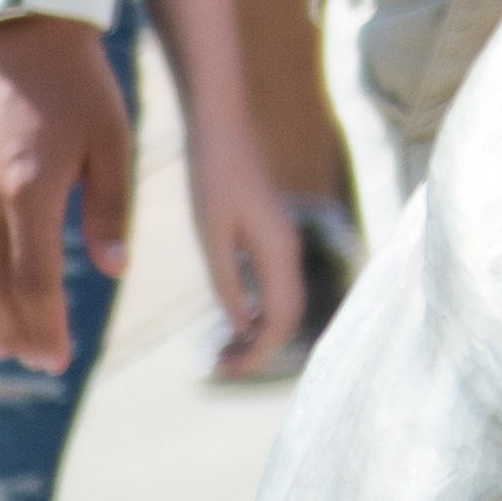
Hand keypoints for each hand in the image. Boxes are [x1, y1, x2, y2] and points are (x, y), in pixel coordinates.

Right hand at [0, 18, 133, 371]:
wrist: (20, 25)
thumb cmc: (80, 82)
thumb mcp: (113, 139)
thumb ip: (111, 208)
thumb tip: (114, 270)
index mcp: (30, 188)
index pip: (33, 282)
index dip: (45, 328)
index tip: (59, 360)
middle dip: (12, 333)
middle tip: (37, 361)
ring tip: (1, 342)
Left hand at [185, 120, 306, 379]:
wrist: (222, 128)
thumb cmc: (213, 176)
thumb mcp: (212, 234)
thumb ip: (227, 282)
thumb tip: (240, 326)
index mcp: (279, 252)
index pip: (282, 319)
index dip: (258, 353)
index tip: (224, 372)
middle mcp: (289, 250)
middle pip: (289, 317)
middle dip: (259, 350)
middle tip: (218, 370)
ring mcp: (283, 243)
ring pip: (284, 304)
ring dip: (258, 334)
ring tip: (221, 354)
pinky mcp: (271, 237)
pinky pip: (275, 287)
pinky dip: (257, 313)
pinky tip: (231, 321)